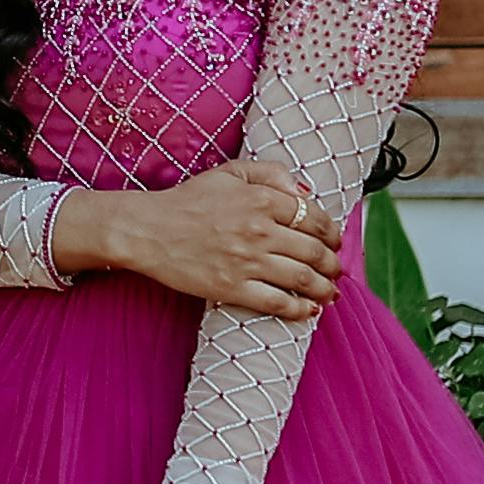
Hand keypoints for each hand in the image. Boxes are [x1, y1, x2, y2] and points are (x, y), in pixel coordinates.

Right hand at [54, 163, 337, 319]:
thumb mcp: (228, 173)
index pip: (313, 218)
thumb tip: (303, 192)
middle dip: (333, 263)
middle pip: (314, 251)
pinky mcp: (232, 288)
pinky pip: (277, 302)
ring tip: (331, 291)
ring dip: (325, 288)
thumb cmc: (188, 200)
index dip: (331, 232)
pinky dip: (299, 309)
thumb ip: (269, 173)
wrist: (147, 230)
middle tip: (336, 268)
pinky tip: (309, 310)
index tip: (334, 240)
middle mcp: (259, 231)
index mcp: (261, 200)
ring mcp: (247, 262)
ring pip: (303, 279)